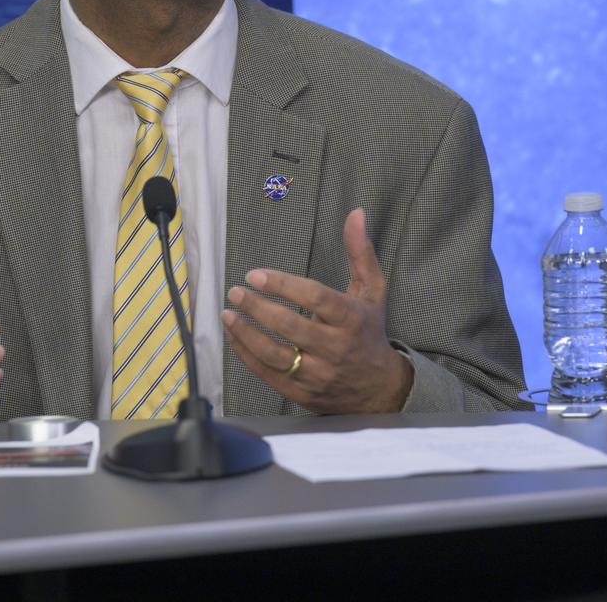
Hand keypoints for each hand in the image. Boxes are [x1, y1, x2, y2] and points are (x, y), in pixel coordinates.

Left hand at [221, 208, 412, 413]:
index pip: (314, 299)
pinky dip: (246, 354)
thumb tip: (355, 213)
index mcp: (351, 319)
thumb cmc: (369, 332)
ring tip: (228, 314)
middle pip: (289, 326)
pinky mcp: (302, 393)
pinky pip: (267, 374)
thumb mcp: (372, 291)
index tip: (255, 274)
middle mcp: (334, 348)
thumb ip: (360, 252)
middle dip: (257, 307)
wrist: (379, 390)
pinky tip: (234, 336)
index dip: (283, 285)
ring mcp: (317, 374)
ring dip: (246, 333)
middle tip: (236, 292)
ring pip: (274, 354)